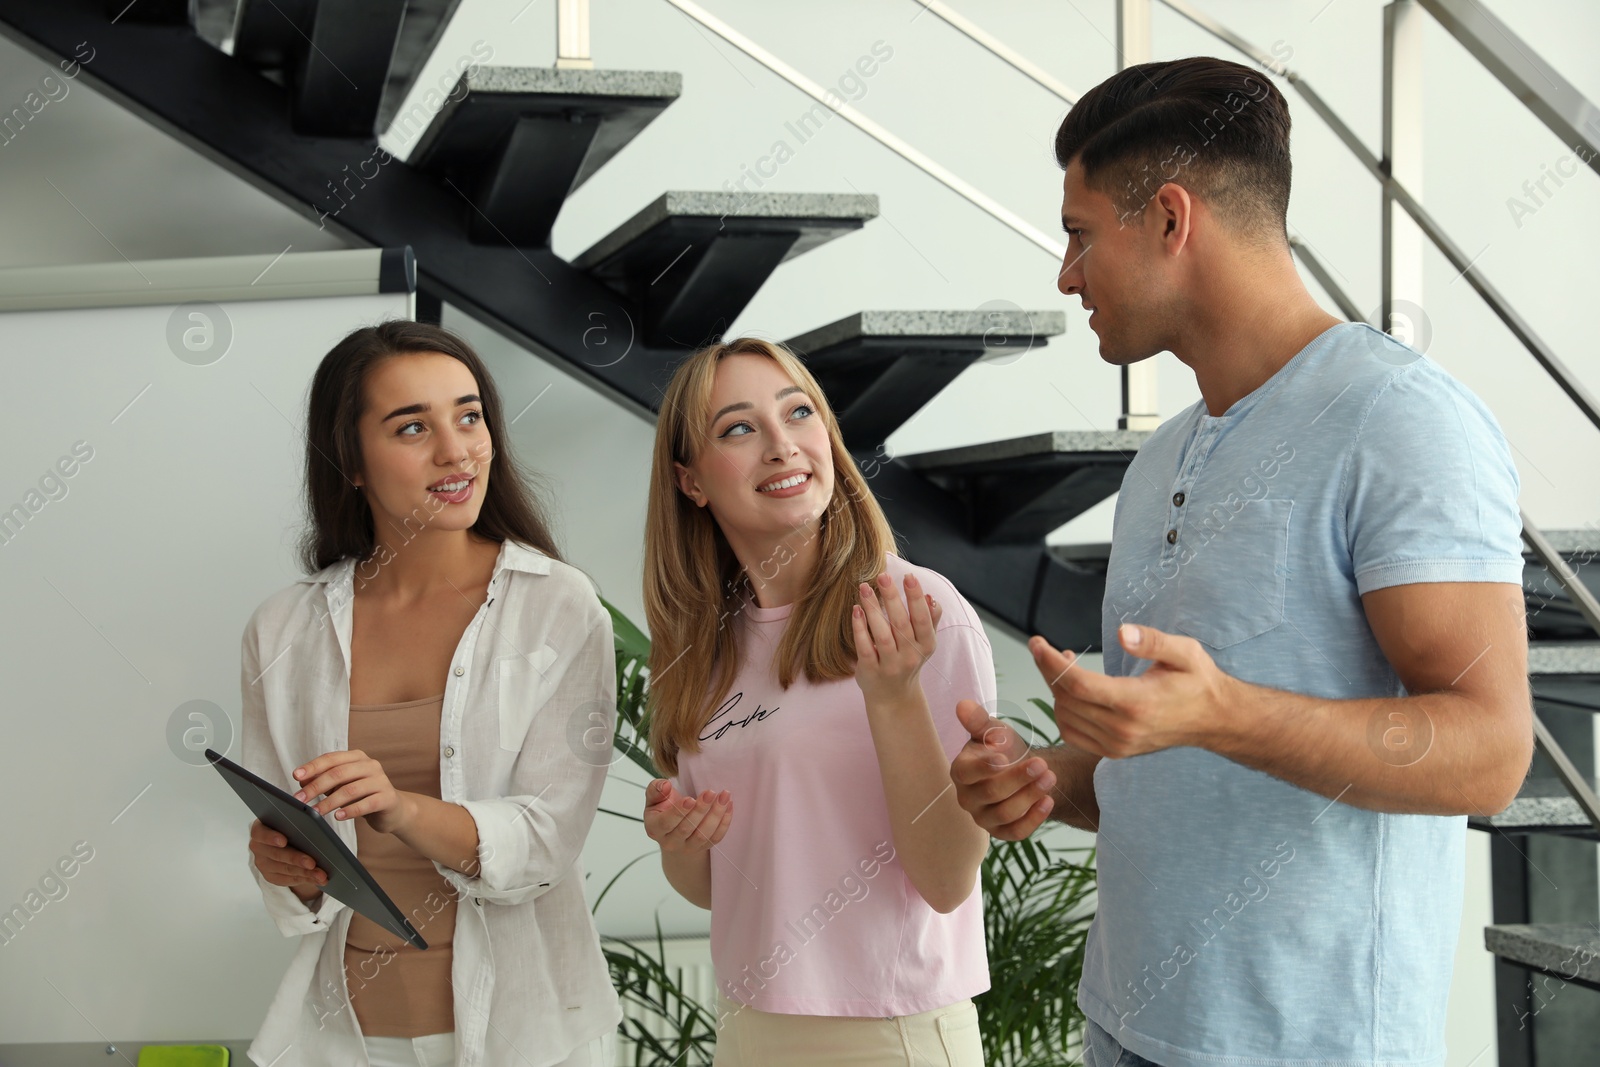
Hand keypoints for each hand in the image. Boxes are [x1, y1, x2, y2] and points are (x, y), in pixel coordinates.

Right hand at [249, 818, 326, 895]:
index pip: (261, 833)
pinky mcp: (270, 876)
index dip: (271, 837)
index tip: (284, 840)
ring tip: (321, 875)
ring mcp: (263, 863)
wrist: (284, 840)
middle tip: (312, 863)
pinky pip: (288, 880)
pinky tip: (317, 879)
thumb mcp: (290, 818)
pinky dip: (304, 879)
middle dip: (297, 859)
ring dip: (305, 873)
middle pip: (277, 855)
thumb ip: (295, 816)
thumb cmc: (289, 826)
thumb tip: (309, 812)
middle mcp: (258, 847)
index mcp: (260, 829)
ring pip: (285, 870)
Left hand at [292, 749, 414, 834]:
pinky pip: (366, 804)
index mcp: (358, 757)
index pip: (332, 758)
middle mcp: (370, 765)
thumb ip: (324, 780)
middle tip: (300, 800)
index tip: (296, 776)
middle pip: (339, 773)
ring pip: (351, 789)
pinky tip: (338, 817)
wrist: (393, 810)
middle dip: (316, 787)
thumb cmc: (363, 796)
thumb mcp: (341, 786)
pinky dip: (350, 811)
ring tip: (315, 813)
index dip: (313, 767)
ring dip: (329, 802)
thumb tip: (302, 780)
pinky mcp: (388, 798)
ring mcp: (381, 780)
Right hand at [643, 779, 730, 853]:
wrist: (673, 829)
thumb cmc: (663, 809)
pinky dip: (724, 822)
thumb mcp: (654, 798)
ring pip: (703, 835)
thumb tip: (666, 785)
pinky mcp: (703, 848)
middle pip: (686, 828)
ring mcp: (687, 847)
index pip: (666, 822)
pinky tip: (729, 805)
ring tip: (724, 796)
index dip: (678, 811)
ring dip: (716, 815)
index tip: (690, 799)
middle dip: (700, 810)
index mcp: (654, 828)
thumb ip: (656, 789)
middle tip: (711, 792)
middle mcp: (670, 842)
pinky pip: (715, 838)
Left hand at [851, 572, 941, 706]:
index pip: (922, 618)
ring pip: (882, 634)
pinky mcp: (871, 671)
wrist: (893, 697)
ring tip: (864, 588)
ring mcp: (891, 665)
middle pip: (901, 624)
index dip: (916, 598)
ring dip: (873, 610)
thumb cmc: (908, 660)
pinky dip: (860, 629)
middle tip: (882, 576)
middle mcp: (910, 656)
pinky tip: (856, 610)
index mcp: (926, 645)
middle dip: (892, 598)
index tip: (908, 576)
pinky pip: (865, 647)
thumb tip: (931, 597)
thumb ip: (930, 619)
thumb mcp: (924, 642)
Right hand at [949, 699, 1056, 839]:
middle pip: (991, 793)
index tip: (1006, 756)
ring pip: (1006, 814)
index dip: (986, 766)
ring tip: (1050, 778)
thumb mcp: (993, 731)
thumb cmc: (1003, 749)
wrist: (1022, 770)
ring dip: (1030, 796)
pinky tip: (1048, 801)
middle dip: (1018, 779)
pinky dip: (1034, 818)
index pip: (968, 772)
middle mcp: (967, 797)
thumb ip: (979, 721)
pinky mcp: (1001, 832)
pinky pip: (1016, 832)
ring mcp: (983, 817)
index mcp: (961, 771)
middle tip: (1042, 765)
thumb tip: (963, 705)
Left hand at [1041, 624, 1231, 758]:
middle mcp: (1122, 729)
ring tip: (1065, 665)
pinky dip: (1063, 711)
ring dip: (1056, 689)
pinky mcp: (1114, 752)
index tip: (1037, 642)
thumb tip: (1121, 632)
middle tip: (1047, 647)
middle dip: (1048, 670)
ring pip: (1065, 717)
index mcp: (1136, 703)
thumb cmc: (1198, 682)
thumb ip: (1152, 641)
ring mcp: (1117, 745)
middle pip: (1065, 699)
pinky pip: (1072, 733)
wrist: (1214, 720)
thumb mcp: (1184, 652)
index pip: (1077, 684)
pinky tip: (1072, 691)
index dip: (1051, 662)